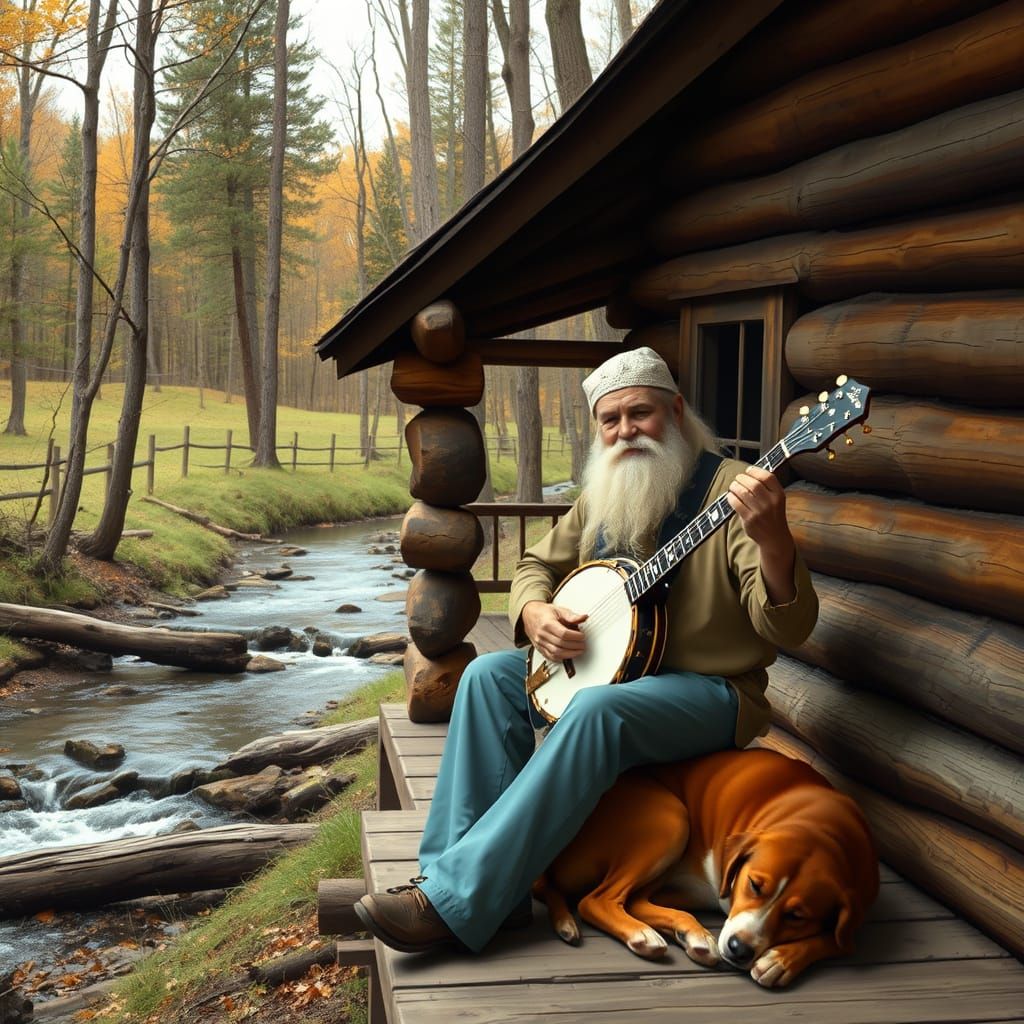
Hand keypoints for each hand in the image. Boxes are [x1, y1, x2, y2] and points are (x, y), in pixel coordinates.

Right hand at [521, 601, 587, 661]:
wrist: (529, 615)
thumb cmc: (543, 612)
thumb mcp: (558, 610)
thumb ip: (571, 616)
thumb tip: (584, 617)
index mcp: (547, 623)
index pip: (563, 634)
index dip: (575, 636)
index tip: (582, 636)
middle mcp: (542, 634)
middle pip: (561, 644)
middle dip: (575, 646)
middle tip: (583, 644)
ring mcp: (540, 643)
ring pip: (556, 653)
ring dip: (570, 654)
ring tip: (578, 650)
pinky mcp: (539, 649)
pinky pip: (550, 657)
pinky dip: (561, 658)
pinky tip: (568, 655)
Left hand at [726, 465, 796, 604]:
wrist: (774, 538)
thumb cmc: (773, 516)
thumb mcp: (777, 500)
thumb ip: (767, 488)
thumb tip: (749, 473)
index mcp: (779, 495)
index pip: (767, 477)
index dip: (755, 471)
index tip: (748, 470)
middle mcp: (771, 502)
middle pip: (753, 483)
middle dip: (742, 478)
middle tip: (737, 479)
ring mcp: (760, 512)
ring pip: (743, 492)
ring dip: (734, 486)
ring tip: (733, 486)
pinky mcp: (749, 520)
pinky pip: (736, 503)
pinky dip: (731, 497)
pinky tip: (730, 496)